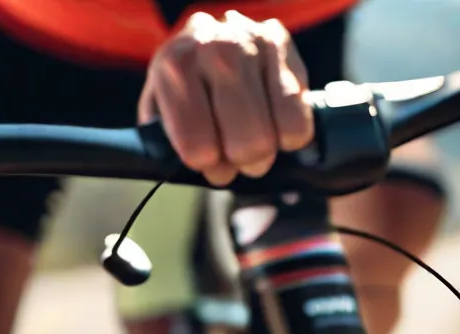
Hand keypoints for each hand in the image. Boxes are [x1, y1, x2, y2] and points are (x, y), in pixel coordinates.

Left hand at [139, 10, 312, 186]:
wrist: (204, 34)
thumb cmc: (182, 86)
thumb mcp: (160, 112)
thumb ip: (169, 145)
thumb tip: (208, 171)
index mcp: (175, 70)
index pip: (200, 149)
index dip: (207, 166)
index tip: (208, 158)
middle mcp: (214, 50)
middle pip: (247, 146)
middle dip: (242, 161)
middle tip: (236, 152)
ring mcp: (252, 43)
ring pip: (275, 135)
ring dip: (267, 150)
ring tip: (255, 135)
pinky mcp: (282, 44)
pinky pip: (299, 118)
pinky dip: (291, 133)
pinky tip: (276, 121)